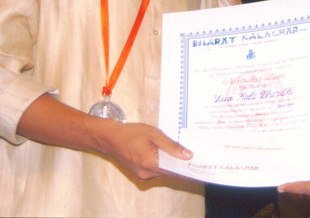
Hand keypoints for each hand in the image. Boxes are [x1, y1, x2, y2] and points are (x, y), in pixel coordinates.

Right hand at [17, 94, 190, 181]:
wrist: (108, 137)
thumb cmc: (130, 133)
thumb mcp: (154, 134)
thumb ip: (171, 146)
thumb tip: (187, 155)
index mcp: (150, 164)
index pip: (175, 171)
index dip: (188, 168)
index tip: (201, 164)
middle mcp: (146, 173)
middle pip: (170, 172)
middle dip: (181, 164)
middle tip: (195, 154)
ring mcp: (142, 175)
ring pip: (163, 171)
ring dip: (171, 163)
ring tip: (183, 151)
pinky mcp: (139, 172)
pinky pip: (156, 169)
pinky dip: (162, 162)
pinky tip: (166, 153)